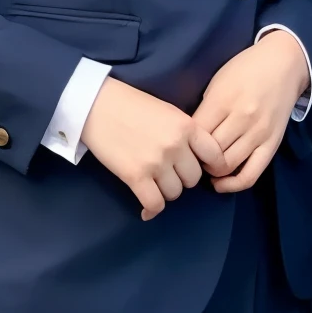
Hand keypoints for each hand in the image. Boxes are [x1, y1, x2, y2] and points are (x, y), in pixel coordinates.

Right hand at [80, 77, 227, 219]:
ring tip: (154, 182)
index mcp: (187, 126)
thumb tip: (199, 160)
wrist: (96, 104)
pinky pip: (154, 203)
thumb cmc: (132, 105)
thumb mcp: (169, 112)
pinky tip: (147, 208)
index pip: (215, 156)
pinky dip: (151, 208)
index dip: (210, 166)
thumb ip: (186, 133)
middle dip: (182, 177)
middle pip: (193, 178)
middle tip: (168, 171)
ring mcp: (156, 162)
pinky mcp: (135, 176)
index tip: (200, 168)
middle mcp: (175, 146)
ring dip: (166, 191)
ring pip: (175, 193)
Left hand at [195, 32, 311, 193]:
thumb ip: (205, 109)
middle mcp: (242, 119)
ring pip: (227, 166)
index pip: (195, 135)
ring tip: (206, 165)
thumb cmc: (245, 69)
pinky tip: (221, 183)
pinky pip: (251, 174)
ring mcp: (259, 133)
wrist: (283, 64)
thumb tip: (189, 138)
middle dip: (196, 159)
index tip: (181, 145)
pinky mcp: (272, 144)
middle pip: (210, 153)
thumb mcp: (217, 82)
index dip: (184, 144)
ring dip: (212, 171)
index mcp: (222, 101)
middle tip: (191, 157)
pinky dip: (233, 184)